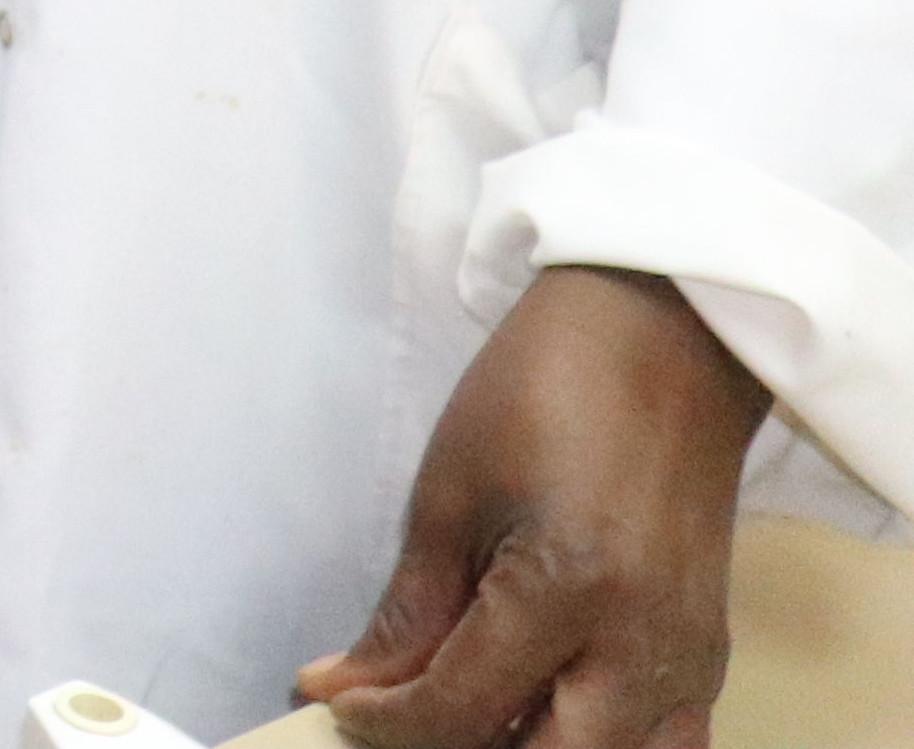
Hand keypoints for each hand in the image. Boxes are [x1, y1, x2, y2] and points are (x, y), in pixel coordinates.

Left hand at [300, 265, 772, 748]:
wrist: (662, 342)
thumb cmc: (547, 391)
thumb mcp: (448, 494)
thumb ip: (409, 612)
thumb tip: (351, 685)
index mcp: (566, 592)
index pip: (463, 708)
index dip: (386, 721)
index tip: (338, 704)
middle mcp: (642, 645)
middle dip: (461, 748)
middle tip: (399, 716)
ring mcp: (690, 658)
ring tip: (469, 708)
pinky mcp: (711, 655)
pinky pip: (663, 744)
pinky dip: (595, 744)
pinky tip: (539, 711)